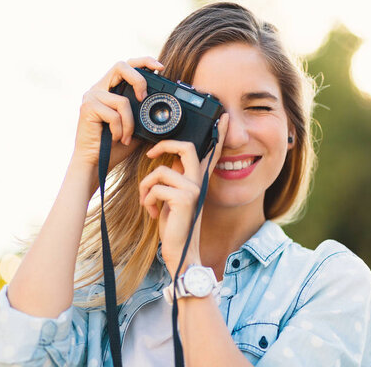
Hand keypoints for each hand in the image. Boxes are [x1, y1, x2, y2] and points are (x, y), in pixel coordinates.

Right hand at [71, 56, 164, 170]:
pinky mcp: (87, 108)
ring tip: (126, 137)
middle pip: (121, 66)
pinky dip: (120, 130)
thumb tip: (164, 109)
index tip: (160, 67)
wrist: (95, 163)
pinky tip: (117, 138)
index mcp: (109, 89)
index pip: (126, 66)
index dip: (143, 62)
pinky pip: (114, 114)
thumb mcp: (135, 127)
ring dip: (129, 123)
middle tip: (143, 98)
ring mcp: (91, 96)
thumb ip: (143, 113)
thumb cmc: (114, 146)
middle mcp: (98, 88)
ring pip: (122, 100)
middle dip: (139, 80)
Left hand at [138, 113, 228, 273]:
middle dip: (165, 145)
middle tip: (151, 152)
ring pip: (160, 171)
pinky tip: (153, 213)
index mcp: (199, 180)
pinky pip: (155, 188)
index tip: (224, 118)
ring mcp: (193, 189)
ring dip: (146, 187)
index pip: (211, 153)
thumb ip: (176, 179)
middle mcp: (199, 182)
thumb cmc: (175, 225)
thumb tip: (169, 164)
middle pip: (186, 148)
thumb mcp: (174, 198)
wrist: (179, 251)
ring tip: (148, 202)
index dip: (219, 134)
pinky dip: (147, 200)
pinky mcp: (182, 199)